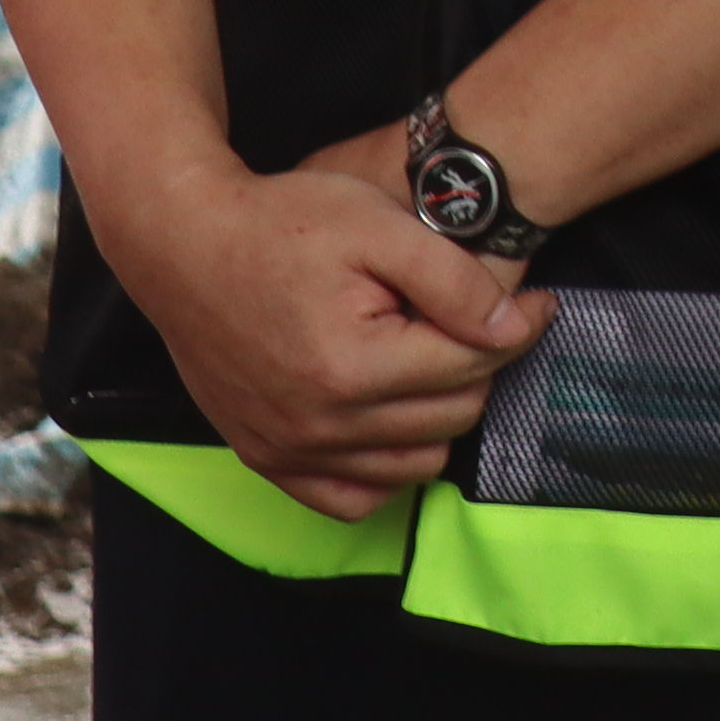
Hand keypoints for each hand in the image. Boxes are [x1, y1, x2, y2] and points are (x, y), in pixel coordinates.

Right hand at [114, 157, 546, 518]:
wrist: (183, 242)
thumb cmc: (281, 222)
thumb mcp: (379, 226)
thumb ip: (454, 281)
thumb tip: (514, 326)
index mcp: (353, 366)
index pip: (473, 366)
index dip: (518, 327)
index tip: (536, 301)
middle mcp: (319, 425)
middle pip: (452, 417)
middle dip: (477, 367)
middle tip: (472, 322)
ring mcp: (287, 450)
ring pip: (414, 465)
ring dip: (437, 417)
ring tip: (428, 360)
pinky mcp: (264, 458)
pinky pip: (352, 498)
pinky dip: (383, 468)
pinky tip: (388, 415)